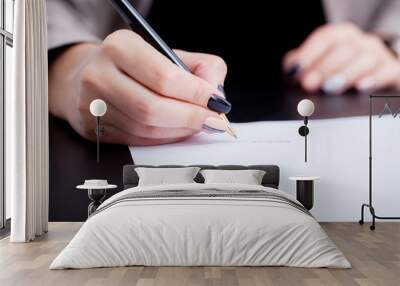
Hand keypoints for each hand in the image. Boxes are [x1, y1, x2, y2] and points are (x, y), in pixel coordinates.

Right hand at [49, 30, 228, 145]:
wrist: (91, 75)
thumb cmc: (135, 65)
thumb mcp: (168, 53)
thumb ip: (202, 68)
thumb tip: (216, 97)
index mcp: (120, 47)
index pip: (164, 77)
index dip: (195, 94)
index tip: (216, 103)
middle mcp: (99, 74)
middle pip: (152, 108)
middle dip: (190, 118)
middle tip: (213, 121)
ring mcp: (91, 105)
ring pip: (145, 128)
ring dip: (179, 131)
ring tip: (196, 125)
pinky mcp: (91, 128)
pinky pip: (135, 141)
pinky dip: (163, 139)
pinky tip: (175, 131)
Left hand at [283, 22, 399, 93]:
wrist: (369, 82)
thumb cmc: (335, 73)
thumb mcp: (313, 66)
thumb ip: (298, 66)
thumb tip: (291, 71)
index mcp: (341, 36)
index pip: (326, 37)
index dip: (310, 53)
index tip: (297, 70)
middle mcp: (361, 42)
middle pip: (344, 48)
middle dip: (324, 67)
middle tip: (310, 84)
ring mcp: (378, 56)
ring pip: (366, 58)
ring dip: (345, 73)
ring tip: (330, 87)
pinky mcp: (390, 72)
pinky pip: (387, 72)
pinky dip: (374, 79)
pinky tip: (360, 87)